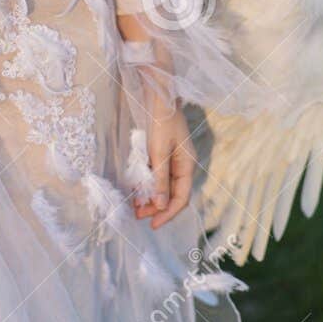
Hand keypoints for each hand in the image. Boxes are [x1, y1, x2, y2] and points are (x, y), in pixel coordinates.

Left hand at [134, 99, 194, 229]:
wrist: (159, 96)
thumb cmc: (161, 121)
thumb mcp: (159, 151)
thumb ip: (159, 178)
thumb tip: (160, 205)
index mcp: (187, 166)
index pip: (181, 198)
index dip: (167, 214)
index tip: (152, 225)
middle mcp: (182, 165)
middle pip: (172, 194)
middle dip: (156, 208)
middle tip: (137, 216)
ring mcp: (173, 159)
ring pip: (163, 186)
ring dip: (150, 197)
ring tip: (135, 206)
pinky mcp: (162, 153)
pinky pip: (157, 175)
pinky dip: (147, 184)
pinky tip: (136, 189)